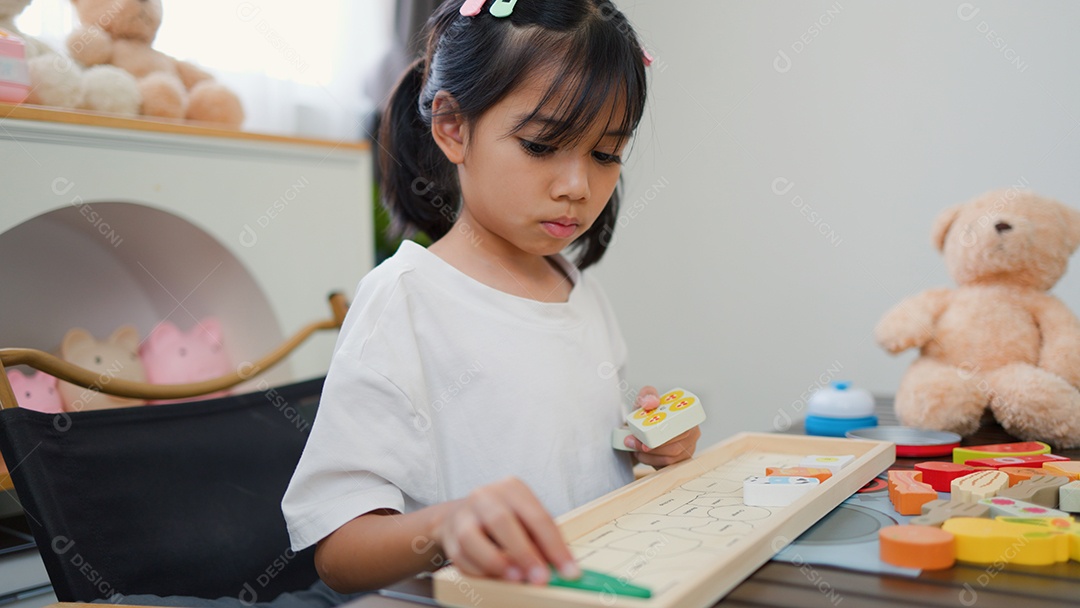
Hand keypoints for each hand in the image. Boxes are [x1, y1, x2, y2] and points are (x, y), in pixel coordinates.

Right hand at [435, 477, 579, 584]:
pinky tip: (495, 579)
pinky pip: (460, 557)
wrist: (461, 515)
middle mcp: (485, 496)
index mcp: (512, 488)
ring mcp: (464, 515)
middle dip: (524, 553)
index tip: (569, 571)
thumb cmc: (504, 520)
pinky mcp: (450, 536)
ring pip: (472, 539)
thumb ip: (541, 542)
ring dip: (496, 562)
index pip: (537, 517)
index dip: (555, 546)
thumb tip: (563, 569)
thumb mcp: (525, 520)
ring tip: (516, 580)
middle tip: (541, 578)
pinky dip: (479, 571)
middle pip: (502, 521)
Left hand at [622, 385, 701, 467]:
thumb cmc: (648, 412)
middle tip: (635, 444)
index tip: (649, 437)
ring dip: (649, 455)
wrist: (643, 427)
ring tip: (635, 448)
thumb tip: (652, 402)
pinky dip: (651, 461)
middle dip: (653, 448)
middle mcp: (693, 432)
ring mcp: (688, 448)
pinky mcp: (681, 461)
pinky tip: (642, 454)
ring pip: (670, 458)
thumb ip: (647, 395)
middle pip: (677, 446)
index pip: (684, 429)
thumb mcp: (645, 399)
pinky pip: (667, 466)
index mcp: (688, 415)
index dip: (668, 436)